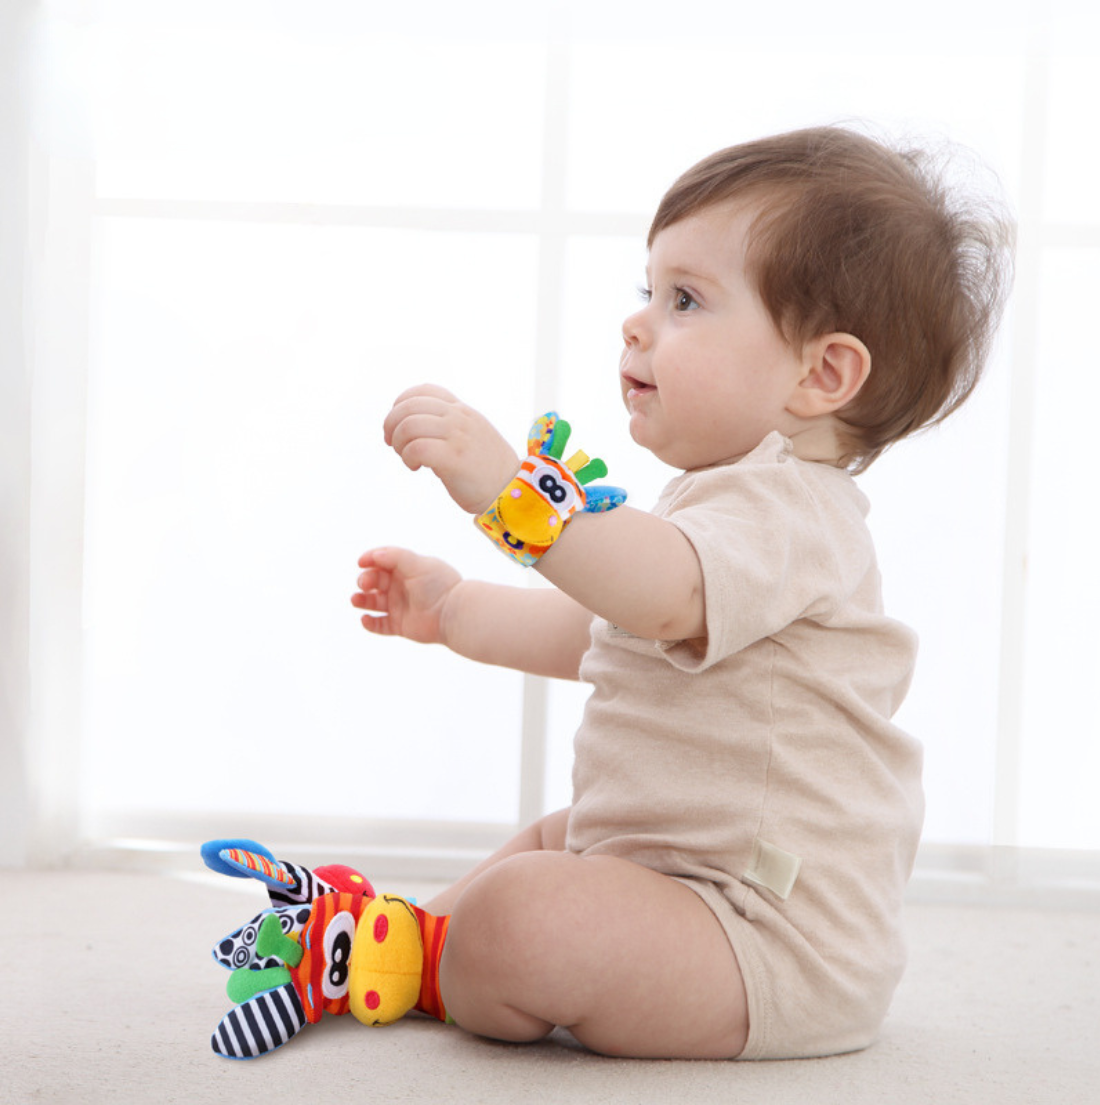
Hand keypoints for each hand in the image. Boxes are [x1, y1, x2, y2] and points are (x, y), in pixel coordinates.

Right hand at [352, 547, 461, 644]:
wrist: (453, 614)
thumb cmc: (439, 585)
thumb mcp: (417, 563)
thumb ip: (394, 556)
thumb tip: (374, 555)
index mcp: (407, 569)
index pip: (383, 561)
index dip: (370, 559)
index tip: (360, 562)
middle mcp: (402, 586)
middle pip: (375, 580)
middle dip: (365, 580)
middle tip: (364, 584)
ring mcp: (400, 606)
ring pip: (373, 602)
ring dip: (361, 600)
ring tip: (356, 600)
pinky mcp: (400, 625)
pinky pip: (379, 625)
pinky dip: (369, 623)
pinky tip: (365, 619)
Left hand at [383, 385, 520, 513]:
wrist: (511, 489)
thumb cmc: (486, 469)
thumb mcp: (470, 434)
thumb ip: (448, 425)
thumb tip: (412, 428)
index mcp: (462, 410)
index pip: (424, 390)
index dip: (401, 404)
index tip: (398, 424)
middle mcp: (460, 417)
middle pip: (409, 406)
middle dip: (392, 425)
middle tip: (394, 444)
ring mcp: (458, 436)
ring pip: (409, 426)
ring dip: (400, 443)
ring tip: (407, 458)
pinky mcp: (454, 458)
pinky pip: (417, 448)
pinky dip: (408, 458)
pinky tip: (415, 467)